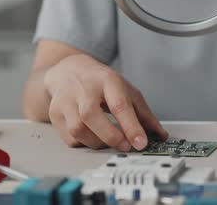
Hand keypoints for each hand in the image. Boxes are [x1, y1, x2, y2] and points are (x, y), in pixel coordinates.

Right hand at [44, 54, 167, 150]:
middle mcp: (84, 88)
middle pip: (91, 115)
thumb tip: (160, 135)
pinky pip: (69, 137)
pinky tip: (93, 137)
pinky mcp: (55, 113)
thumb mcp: (127, 90)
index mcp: (107, 80)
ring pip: (78, 129)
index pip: (119, 104)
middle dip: (110, 136)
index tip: (141, 142)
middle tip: (125, 146)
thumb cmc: (101, 82)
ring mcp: (66, 100)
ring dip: (97, 142)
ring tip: (109, 141)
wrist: (68, 70)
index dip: (131, 126)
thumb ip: (144, 114)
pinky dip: (84, 143)